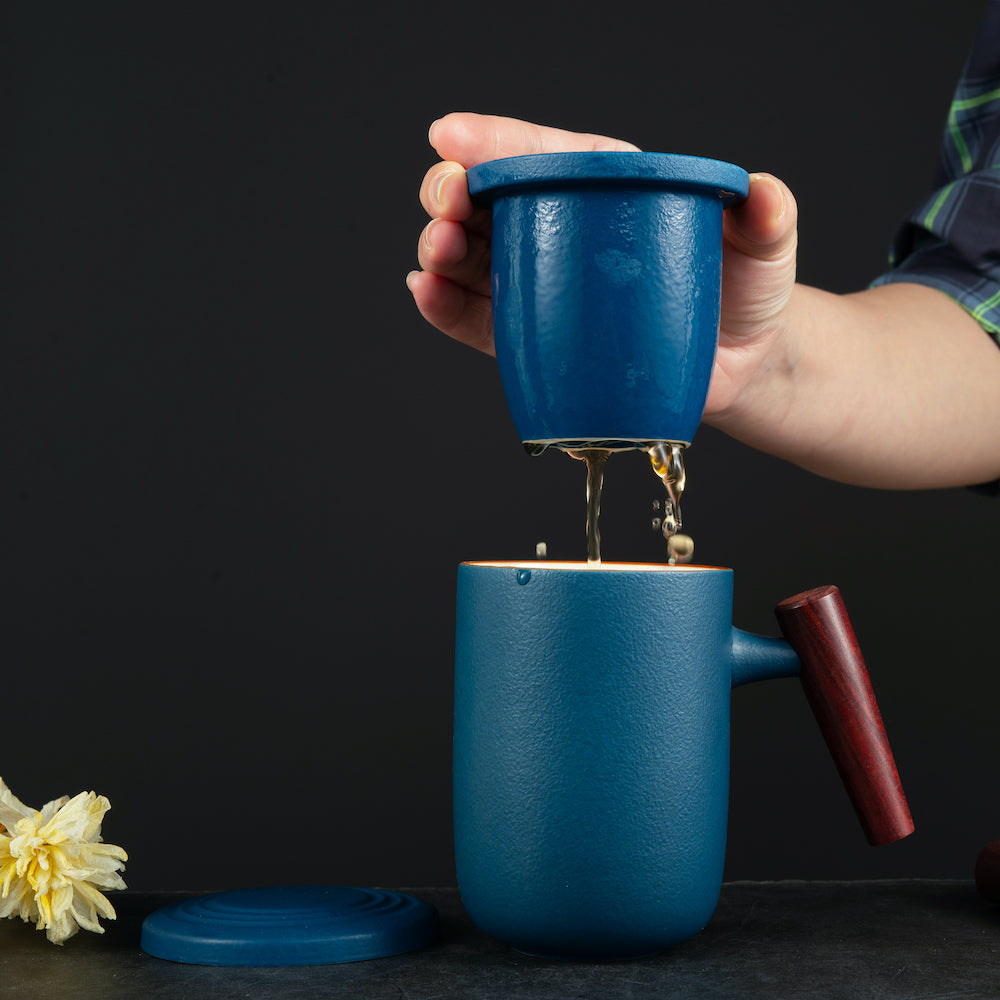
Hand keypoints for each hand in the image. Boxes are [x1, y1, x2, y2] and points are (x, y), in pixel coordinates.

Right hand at [407, 112, 798, 425]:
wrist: (735, 364)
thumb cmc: (744, 293)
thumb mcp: (763, 247)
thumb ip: (767, 215)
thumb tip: (762, 191)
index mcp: (604, 188)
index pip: (541, 154)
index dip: (491, 142)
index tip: (449, 136)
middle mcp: (563, 232)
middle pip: (492, 202)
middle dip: (453, 195)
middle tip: (446, 203)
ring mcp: (543, 285)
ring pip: (474, 259)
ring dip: (441, 251)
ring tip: (435, 256)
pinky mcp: (535, 337)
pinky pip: (480, 320)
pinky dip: (445, 307)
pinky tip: (426, 293)